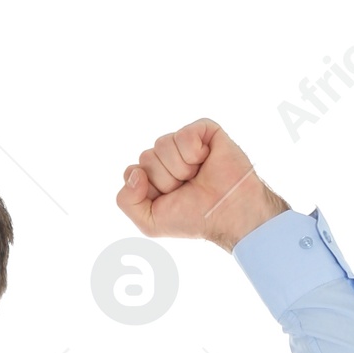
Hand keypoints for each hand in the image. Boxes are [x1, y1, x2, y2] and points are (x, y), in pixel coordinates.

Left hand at [116, 121, 286, 249]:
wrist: (228, 213)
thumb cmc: (193, 218)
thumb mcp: (149, 222)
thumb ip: (126, 202)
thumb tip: (134, 172)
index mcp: (152, 175)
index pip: (132, 172)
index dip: (148, 189)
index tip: (169, 199)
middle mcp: (166, 157)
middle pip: (146, 158)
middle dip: (166, 180)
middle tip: (187, 188)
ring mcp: (184, 142)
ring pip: (162, 145)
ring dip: (181, 168)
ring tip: (198, 176)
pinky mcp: (203, 130)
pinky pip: (183, 135)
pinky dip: (194, 153)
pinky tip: (206, 160)